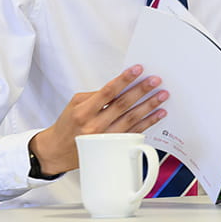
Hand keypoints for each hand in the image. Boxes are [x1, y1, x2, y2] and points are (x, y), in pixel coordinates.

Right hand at [28, 65, 167, 175]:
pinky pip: (135, 132)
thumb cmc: (67, 126)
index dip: (124, 80)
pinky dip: (148, 122)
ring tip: (162, 95)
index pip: (107, 92)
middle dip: (141, 90)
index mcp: (84, 112)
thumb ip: (96, 96)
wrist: (58, 152)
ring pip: (132, 119)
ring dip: (149, 106)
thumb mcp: (75, 105)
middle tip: (155, 80)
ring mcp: (106, 138)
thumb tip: (120, 87)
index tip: (137, 69)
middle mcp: (95, 126)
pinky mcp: (114, 147)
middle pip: (123, 105)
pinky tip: (158, 113)